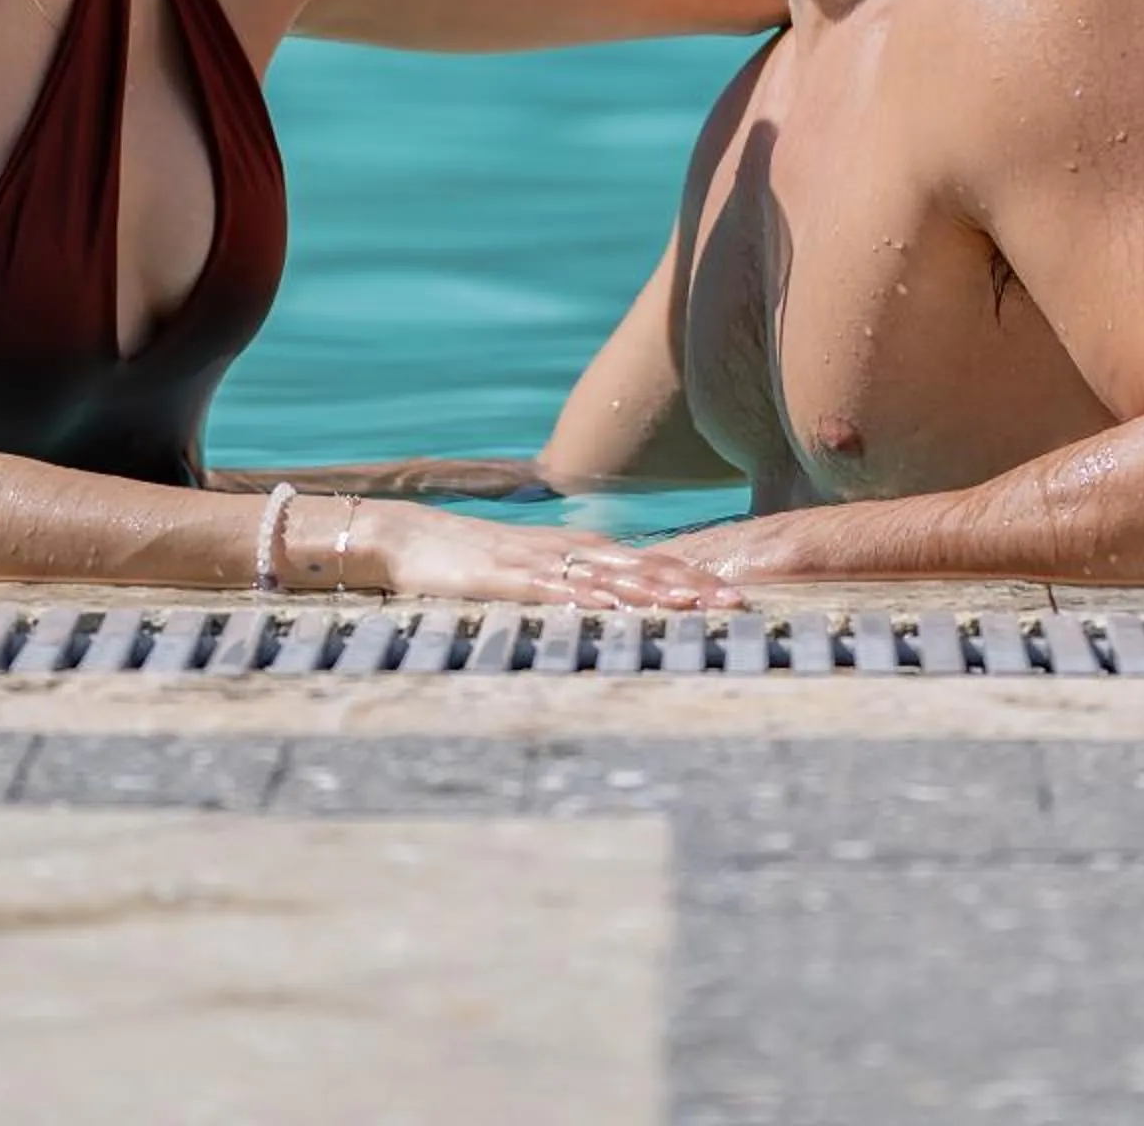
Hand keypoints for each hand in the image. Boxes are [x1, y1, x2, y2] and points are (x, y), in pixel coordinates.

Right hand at [358, 500, 740, 608]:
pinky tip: (608, 606)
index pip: (648, 563)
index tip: (735, 596)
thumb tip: (617, 605)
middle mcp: (565, 550)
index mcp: (577, 550)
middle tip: (736, 604)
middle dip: (690, 585)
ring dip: (651, 590)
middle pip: (640, 567)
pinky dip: (583, 596)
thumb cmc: (469, 560)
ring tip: (691, 604)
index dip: (693, 579)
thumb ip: (572, 583)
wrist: (407, 538)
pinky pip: (551, 588)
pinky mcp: (503, 577)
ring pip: (606, 575)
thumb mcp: (531, 572)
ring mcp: (536, 562)